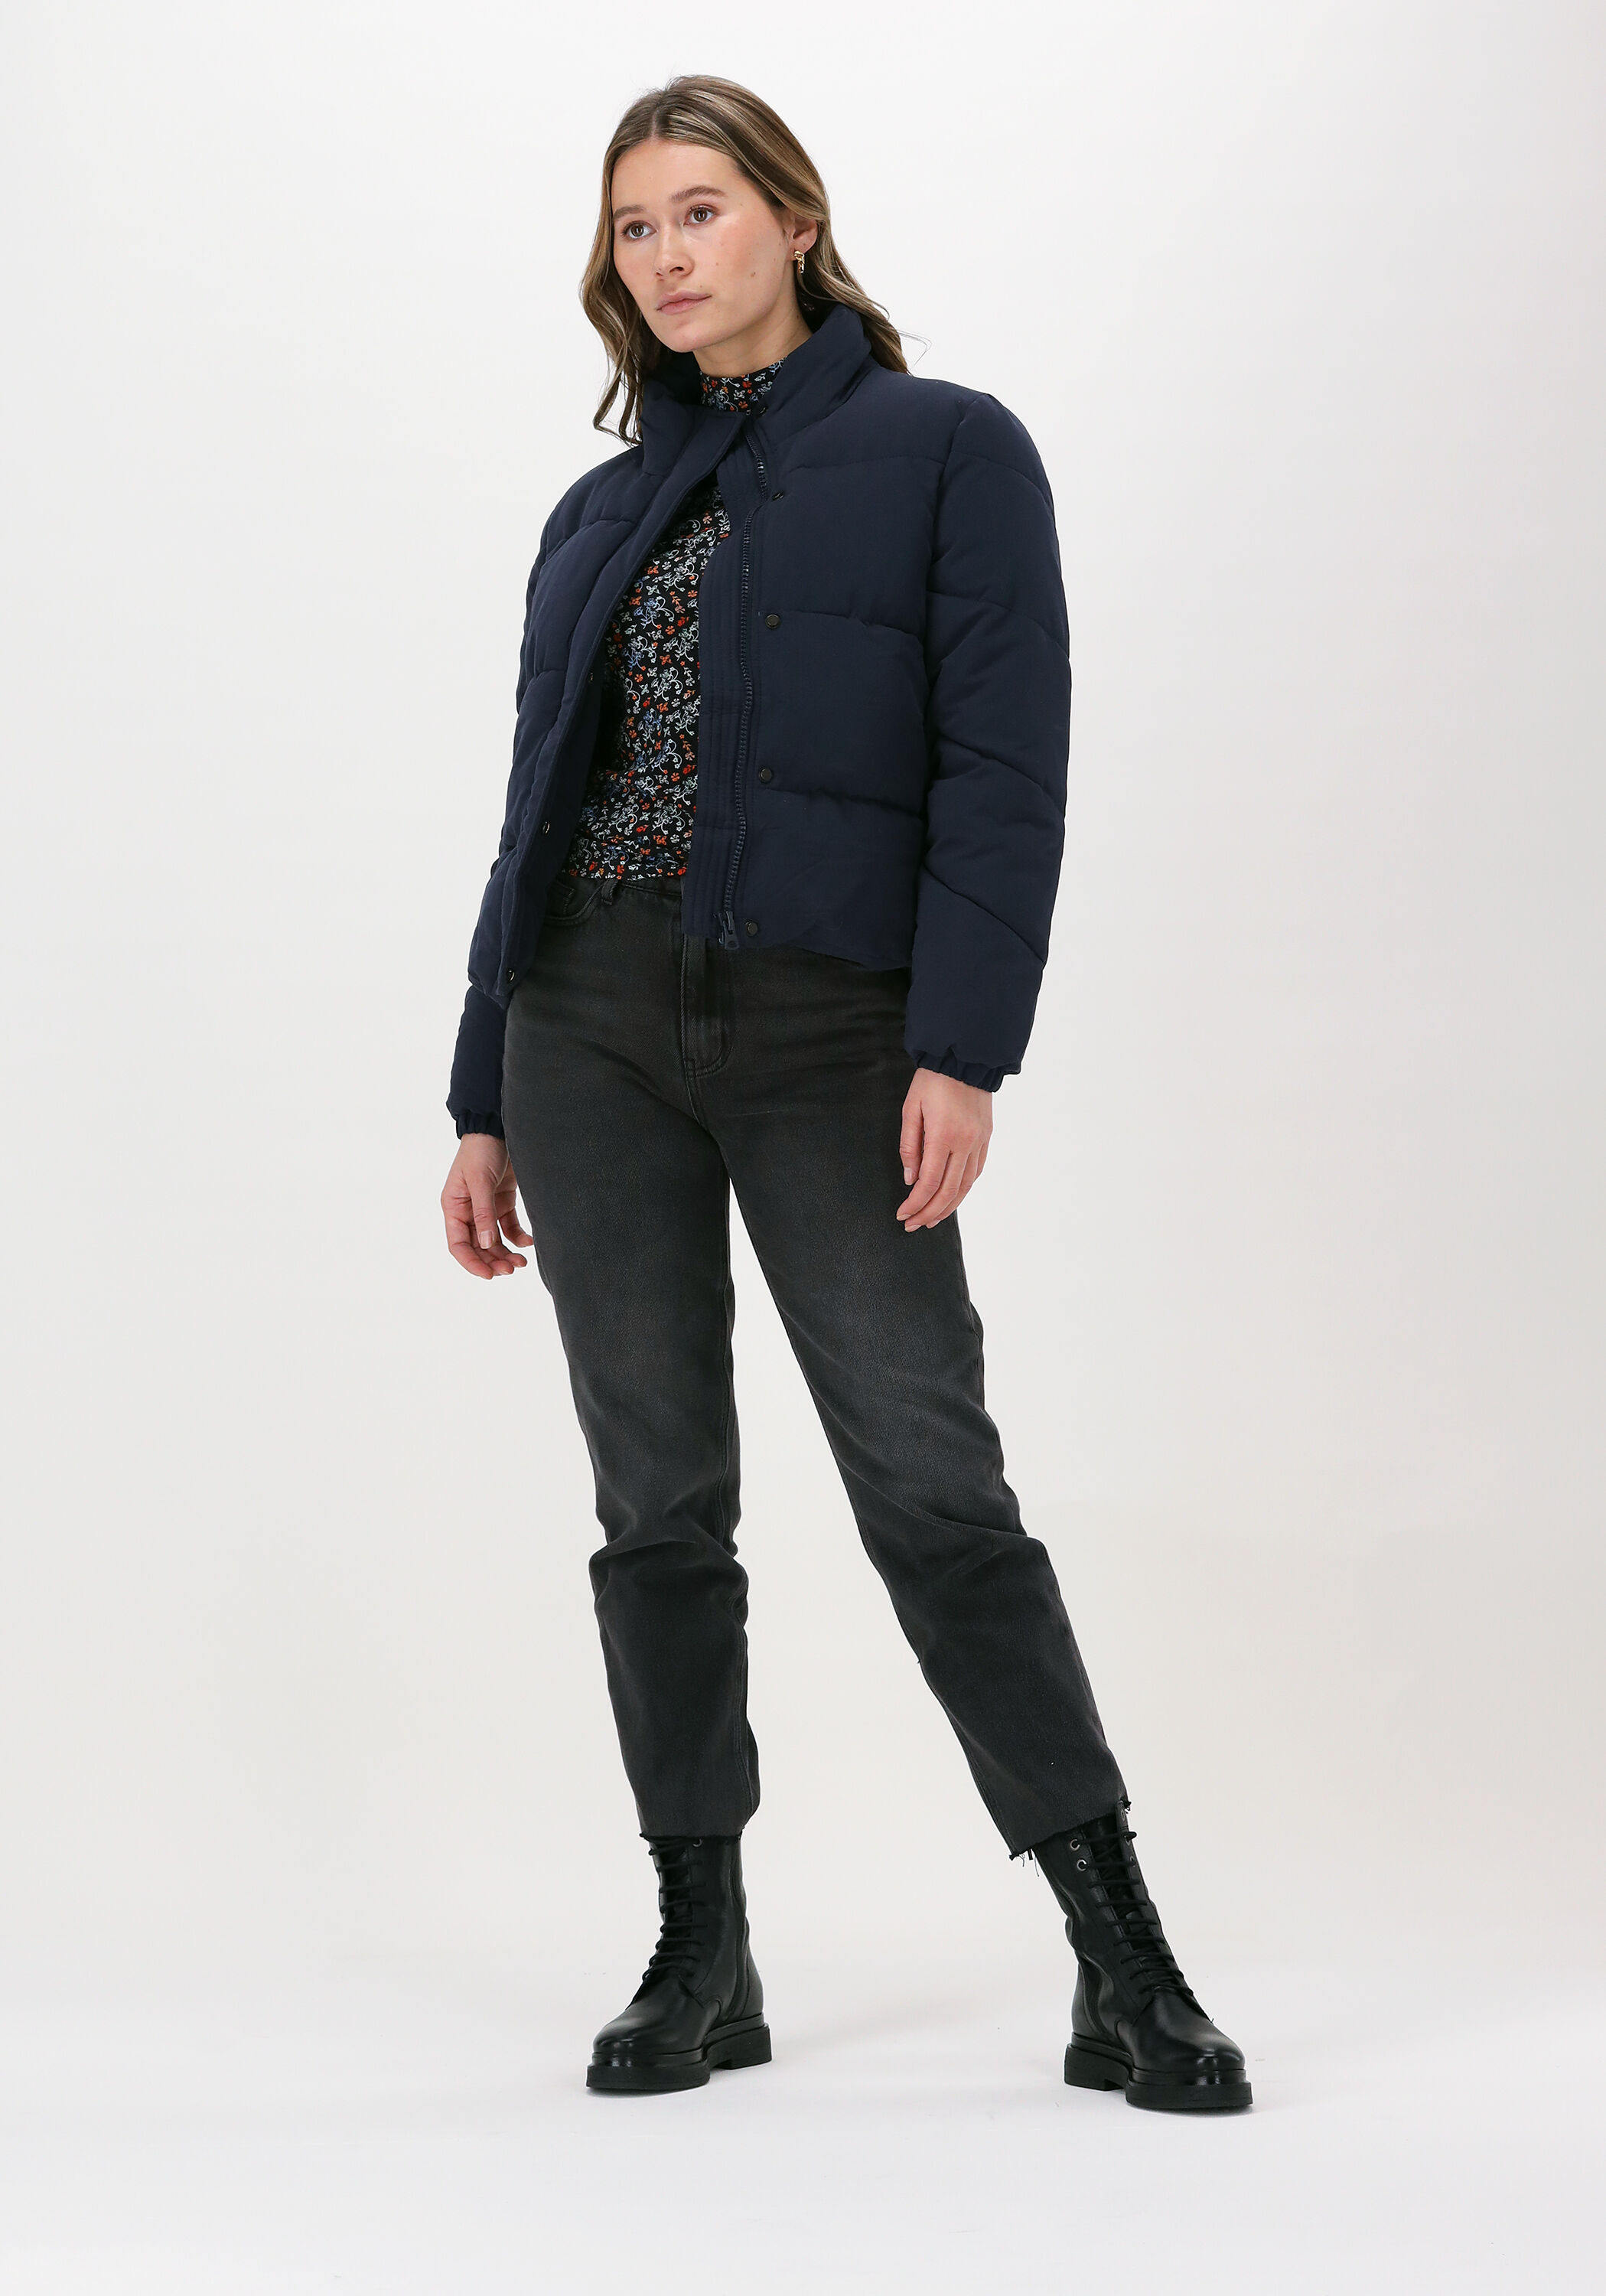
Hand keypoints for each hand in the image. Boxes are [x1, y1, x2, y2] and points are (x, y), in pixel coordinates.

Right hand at [441, 1133, 532, 1278]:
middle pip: (478, 1246)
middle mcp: (468, 1211)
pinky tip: (529, 1242)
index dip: (471, 1263)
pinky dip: (518, 1236)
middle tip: (511, 1270)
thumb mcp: (480, 1181)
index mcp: (454, 1207)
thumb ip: (484, 1213)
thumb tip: (486, 1245)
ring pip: (494, 1240)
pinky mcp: (504, 1201)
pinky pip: (509, 1226)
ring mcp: (486, 1207)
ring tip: (522, 1262)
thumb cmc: (481, 1150)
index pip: (458, 1245)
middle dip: (493, 1261)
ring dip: (506, 1253)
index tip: (488, 1275)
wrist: (498, 1127)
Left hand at [896, 1069, 992, 1230]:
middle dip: (929, 1212)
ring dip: (949, 1206)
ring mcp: (979, 1141)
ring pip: (966, 1185)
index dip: (916, 1202)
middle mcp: (965, 1142)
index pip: (930, 1181)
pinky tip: (952, 1197)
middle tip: (913, 1225)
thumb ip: (910, 1145)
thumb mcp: (911, 1108)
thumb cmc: (932, 1080)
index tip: (903, 1214)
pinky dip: (964, 1189)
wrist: (965, 1058)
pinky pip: (976, 1171)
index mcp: (944, 1135)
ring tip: (932, 1219)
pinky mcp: (986, 1138)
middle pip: (949, 1190)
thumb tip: (910, 1178)